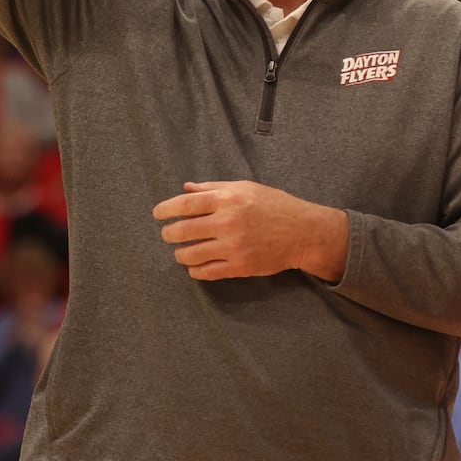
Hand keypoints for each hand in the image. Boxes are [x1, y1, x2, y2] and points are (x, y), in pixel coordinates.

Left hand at [153, 180, 347, 281]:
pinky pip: (207, 272)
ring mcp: (234, 246)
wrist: (303, 232)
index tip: (158, 214)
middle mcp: (228, 222)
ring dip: (180, 254)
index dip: (166, 209)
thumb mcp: (245, 187)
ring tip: (181, 251)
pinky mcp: (240, 266)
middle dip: (169, 234)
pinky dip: (195, 270)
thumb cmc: (275, 205)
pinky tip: (194, 266)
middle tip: (168, 234)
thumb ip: (214, 188)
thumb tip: (186, 188)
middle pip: (183, 230)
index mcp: (229, 199)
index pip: (186, 204)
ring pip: (191, 254)